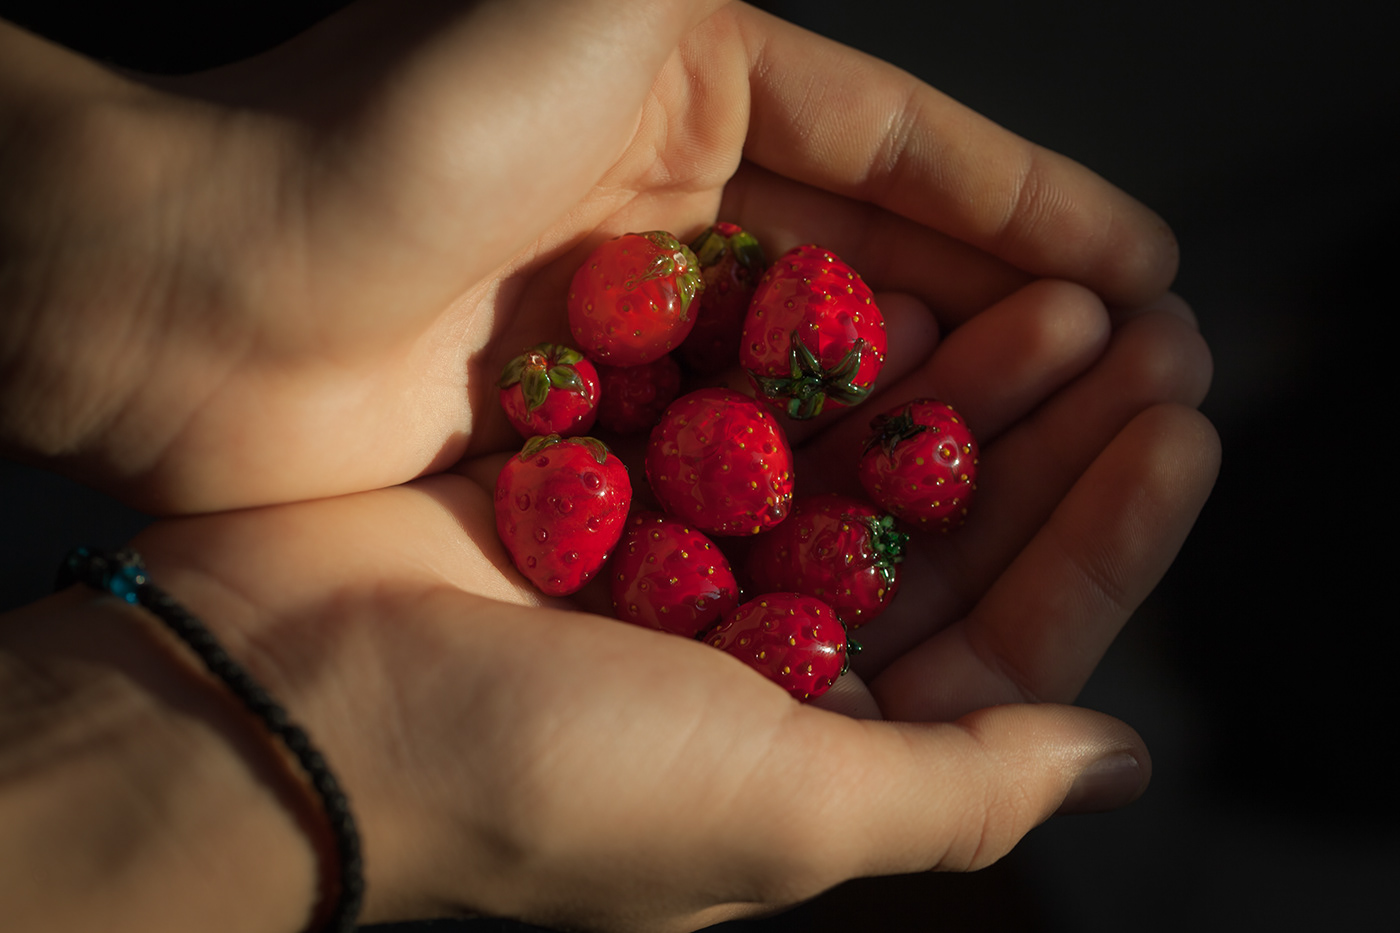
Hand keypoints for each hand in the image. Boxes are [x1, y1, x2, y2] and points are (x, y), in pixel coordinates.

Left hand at [0, 0, 1176, 513]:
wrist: (193, 294)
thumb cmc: (383, 135)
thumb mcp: (608, 5)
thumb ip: (740, 29)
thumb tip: (898, 83)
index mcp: (697, 107)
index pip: (902, 162)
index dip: (1030, 212)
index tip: (1145, 268)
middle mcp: (681, 229)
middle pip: (887, 280)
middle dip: (1017, 326)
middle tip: (1144, 374)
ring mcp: (647, 353)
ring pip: (835, 390)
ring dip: (951, 420)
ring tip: (1078, 449)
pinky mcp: (601, 456)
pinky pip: (754, 477)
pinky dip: (838, 501)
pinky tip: (932, 529)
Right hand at [112, 277, 1216, 931]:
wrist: (287, 701)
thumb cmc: (538, 779)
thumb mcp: (780, 811)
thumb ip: (958, 788)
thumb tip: (1117, 763)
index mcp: (818, 752)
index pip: (1008, 641)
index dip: (1106, 539)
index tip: (1183, 434)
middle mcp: (762, 663)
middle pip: (946, 537)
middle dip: (1049, 441)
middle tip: (1146, 339)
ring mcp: (686, 561)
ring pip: (861, 458)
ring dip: (958, 381)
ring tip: (1056, 298)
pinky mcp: (614, 478)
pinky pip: (752, 403)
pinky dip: (826, 352)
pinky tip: (899, 287)